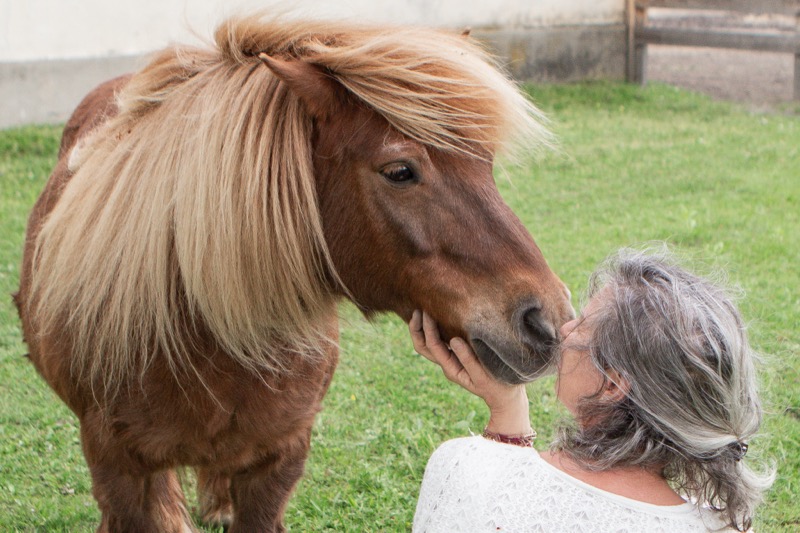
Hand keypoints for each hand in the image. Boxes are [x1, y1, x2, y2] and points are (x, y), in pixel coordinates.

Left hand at [409, 310, 531, 435]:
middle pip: (423, 346)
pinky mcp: (459, 356)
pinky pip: (441, 341)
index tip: (428, 313)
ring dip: (423, 328)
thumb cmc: (496, 386)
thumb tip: (453, 339)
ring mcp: (452, 360)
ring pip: (429, 344)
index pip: (433, 346)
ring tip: (422, 310)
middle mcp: (447, 364)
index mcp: (451, 368)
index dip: (428, 329)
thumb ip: (468, 359)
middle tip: (418, 310)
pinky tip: (439, 317)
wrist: (505, 397)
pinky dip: (436, 329)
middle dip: (417, 329)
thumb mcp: (483, 375)